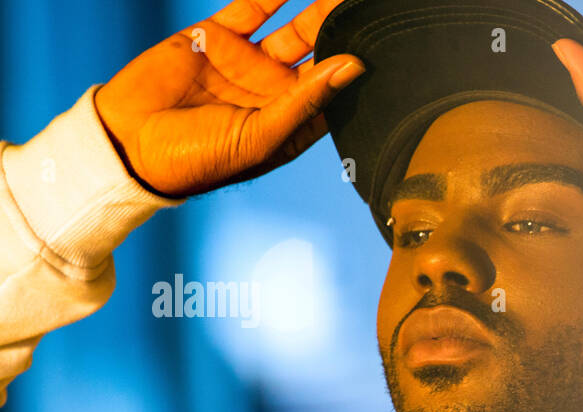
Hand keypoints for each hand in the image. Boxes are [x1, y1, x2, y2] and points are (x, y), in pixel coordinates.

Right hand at [93, 0, 362, 197]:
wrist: (129, 144)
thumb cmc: (199, 160)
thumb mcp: (262, 135)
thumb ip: (307, 99)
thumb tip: (354, 66)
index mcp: (295, 123)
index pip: (340, 91)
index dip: (361, 68)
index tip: (387, 42)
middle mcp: (277, 92)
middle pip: (323, 53)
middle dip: (344, 30)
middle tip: (371, 8)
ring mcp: (249, 63)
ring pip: (294, 28)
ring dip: (316, 7)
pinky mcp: (218, 38)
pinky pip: (252, 7)